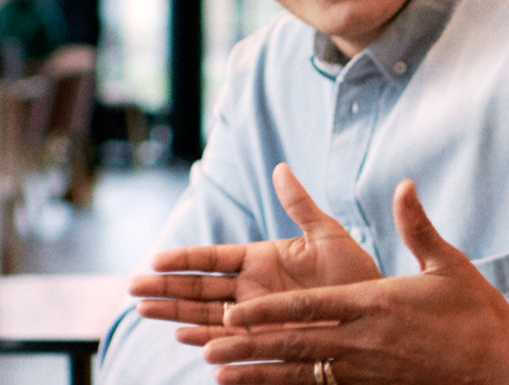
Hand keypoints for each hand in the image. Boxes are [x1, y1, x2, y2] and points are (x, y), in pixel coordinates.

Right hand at [130, 164, 381, 345]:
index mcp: (260, 259)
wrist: (377, 312)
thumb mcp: (327, 234)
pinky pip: (231, 341)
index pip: (212, 258)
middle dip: (165, 289)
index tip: (153, 259)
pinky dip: (207, 338)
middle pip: (199, 288)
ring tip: (144, 310)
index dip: (183, 258)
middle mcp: (251, 289)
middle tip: (131, 288)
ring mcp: (256, 316)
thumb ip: (300, 204)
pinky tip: (184, 336)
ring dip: (175, 314)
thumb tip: (281, 168)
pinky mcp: (266, 341)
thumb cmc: (356, 273)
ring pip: (206, 315)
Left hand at [204, 180, 508, 384]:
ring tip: (218, 373)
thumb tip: (405, 184)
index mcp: (377, 305)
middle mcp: (365, 341)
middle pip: (295, 342)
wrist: (501, 370)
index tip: (235, 311)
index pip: (312, 308)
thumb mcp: (449, 265)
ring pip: (301, 372)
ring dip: (257, 372)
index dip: (269, 311)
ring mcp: (366, 369)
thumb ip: (418, 226)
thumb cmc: (477, 315)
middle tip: (206, 344)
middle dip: (248, 344)